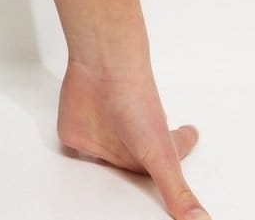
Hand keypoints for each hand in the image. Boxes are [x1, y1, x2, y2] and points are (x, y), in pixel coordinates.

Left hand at [57, 57, 208, 218]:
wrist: (102, 69)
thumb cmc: (136, 104)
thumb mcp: (162, 157)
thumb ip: (177, 193)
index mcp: (155, 151)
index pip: (173, 153)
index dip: (183, 143)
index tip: (191, 133)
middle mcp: (129, 146)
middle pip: (134, 169)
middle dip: (136, 175)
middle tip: (138, 179)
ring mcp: (102, 141)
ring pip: (102, 168)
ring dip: (101, 174)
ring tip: (106, 181)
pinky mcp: (76, 135)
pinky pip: (72, 154)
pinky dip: (72, 163)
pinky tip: (72, 168)